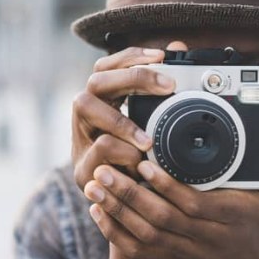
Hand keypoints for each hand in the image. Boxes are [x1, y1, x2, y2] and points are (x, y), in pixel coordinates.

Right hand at [71, 47, 174, 190]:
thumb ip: (165, 93)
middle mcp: (86, 118)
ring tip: (149, 140)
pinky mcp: (81, 169)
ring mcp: (80, 142)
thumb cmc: (144, 166)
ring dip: (122, 119)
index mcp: (103, 106)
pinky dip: (123, 152)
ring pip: (84, 105)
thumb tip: (179, 47)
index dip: (130, 57)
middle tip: (168, 87)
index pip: (107, 67)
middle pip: (96, 79)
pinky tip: (139, 163)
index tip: (162, 57)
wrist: (129, 211)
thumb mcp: (157, 129)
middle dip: (133, 77)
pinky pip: (97, 148)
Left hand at [84, 127, 258, 258]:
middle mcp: (202, 237)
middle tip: (103, 170)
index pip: (193, 204)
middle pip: (161, 220)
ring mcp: (183, 250)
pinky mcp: (169, 257)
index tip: (144, 163)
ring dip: (116, 211)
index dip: (167, 186)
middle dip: (129, 196)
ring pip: (144, 235)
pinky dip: (114, 233)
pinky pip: (138, 250)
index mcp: (226, 217)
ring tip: (93, 185)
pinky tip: (96, 211)